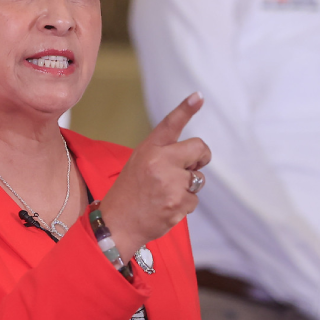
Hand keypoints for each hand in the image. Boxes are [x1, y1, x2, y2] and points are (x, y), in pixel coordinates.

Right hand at [99, 92, 210, 259]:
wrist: (118, 223)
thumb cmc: (129, 192)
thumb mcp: (138, 163)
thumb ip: (162, 154)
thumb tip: (192, 155)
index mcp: (149, 149)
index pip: (170, 124)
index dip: (186, 108)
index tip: (198, 96)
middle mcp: (161, 162)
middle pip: (199, 148)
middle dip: (200, 158)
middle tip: (190, 168)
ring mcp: (171, 183)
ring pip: (199, 178)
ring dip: (188, 186)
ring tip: (166, 193)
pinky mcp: (178, 202)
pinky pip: (194, 199)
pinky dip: (184, 204)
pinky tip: (166, 207)